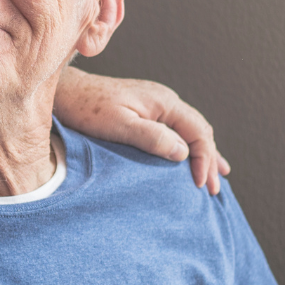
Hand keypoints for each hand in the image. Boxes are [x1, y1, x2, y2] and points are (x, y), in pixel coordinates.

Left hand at [53, 68, 229, 191]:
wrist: (67, 93)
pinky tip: (190, 158)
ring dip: (203, 154)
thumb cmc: (88, 109)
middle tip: (214, 190)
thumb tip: (183, 153)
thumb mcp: (120, 125)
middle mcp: (165, 101)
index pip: (198, 132)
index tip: (201, 184)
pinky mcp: (146, 112)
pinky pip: (176, 130)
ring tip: (216, 177)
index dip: (204, 159)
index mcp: (164, 102)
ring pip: (190, 131)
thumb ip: (152, 137)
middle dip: (210, 160)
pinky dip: (188, 147)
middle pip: (199, 131)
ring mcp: (156, 105)